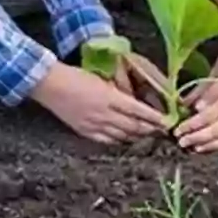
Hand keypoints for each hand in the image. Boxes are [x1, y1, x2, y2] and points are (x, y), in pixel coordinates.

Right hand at [29, 62, 167, 144]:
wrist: (51, 84)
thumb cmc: (75, 75)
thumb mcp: (102, 79)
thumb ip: (118, 91)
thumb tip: (133, 100)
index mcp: (110, 97)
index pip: (139, 111)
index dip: (155, 118)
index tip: (167, 122)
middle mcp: (105, 114)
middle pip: (134, 126)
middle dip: (150, 130)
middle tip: (162, 131)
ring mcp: (94, 125)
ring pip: (122, 136)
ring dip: (137, 137)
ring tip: (147, 137)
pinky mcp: (85, 131)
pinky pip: (107, 141)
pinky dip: (119, 141)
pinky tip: (125, 140)